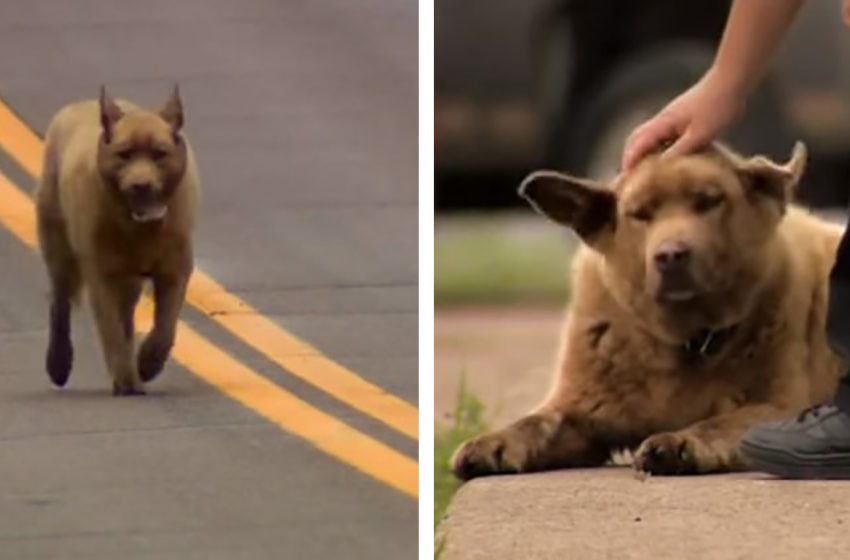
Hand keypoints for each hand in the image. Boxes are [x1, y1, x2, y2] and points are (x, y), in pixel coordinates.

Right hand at [621, 72, 744, 171]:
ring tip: (646, 173)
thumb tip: (659, 169)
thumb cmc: (718, 106)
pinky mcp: (682, 119)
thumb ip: (678, 152)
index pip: (637, 145)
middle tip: (632, 179)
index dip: (629, 163)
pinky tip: (668, 160)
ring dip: (643, 154)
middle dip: (630, 158)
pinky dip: (658, 149)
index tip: (626, 181)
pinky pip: (663, 137)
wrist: (732, 81)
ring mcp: (672, 118)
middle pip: (636, 139)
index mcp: (663, 124)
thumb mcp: (700, 135)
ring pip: (649, 138)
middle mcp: (662, 120)